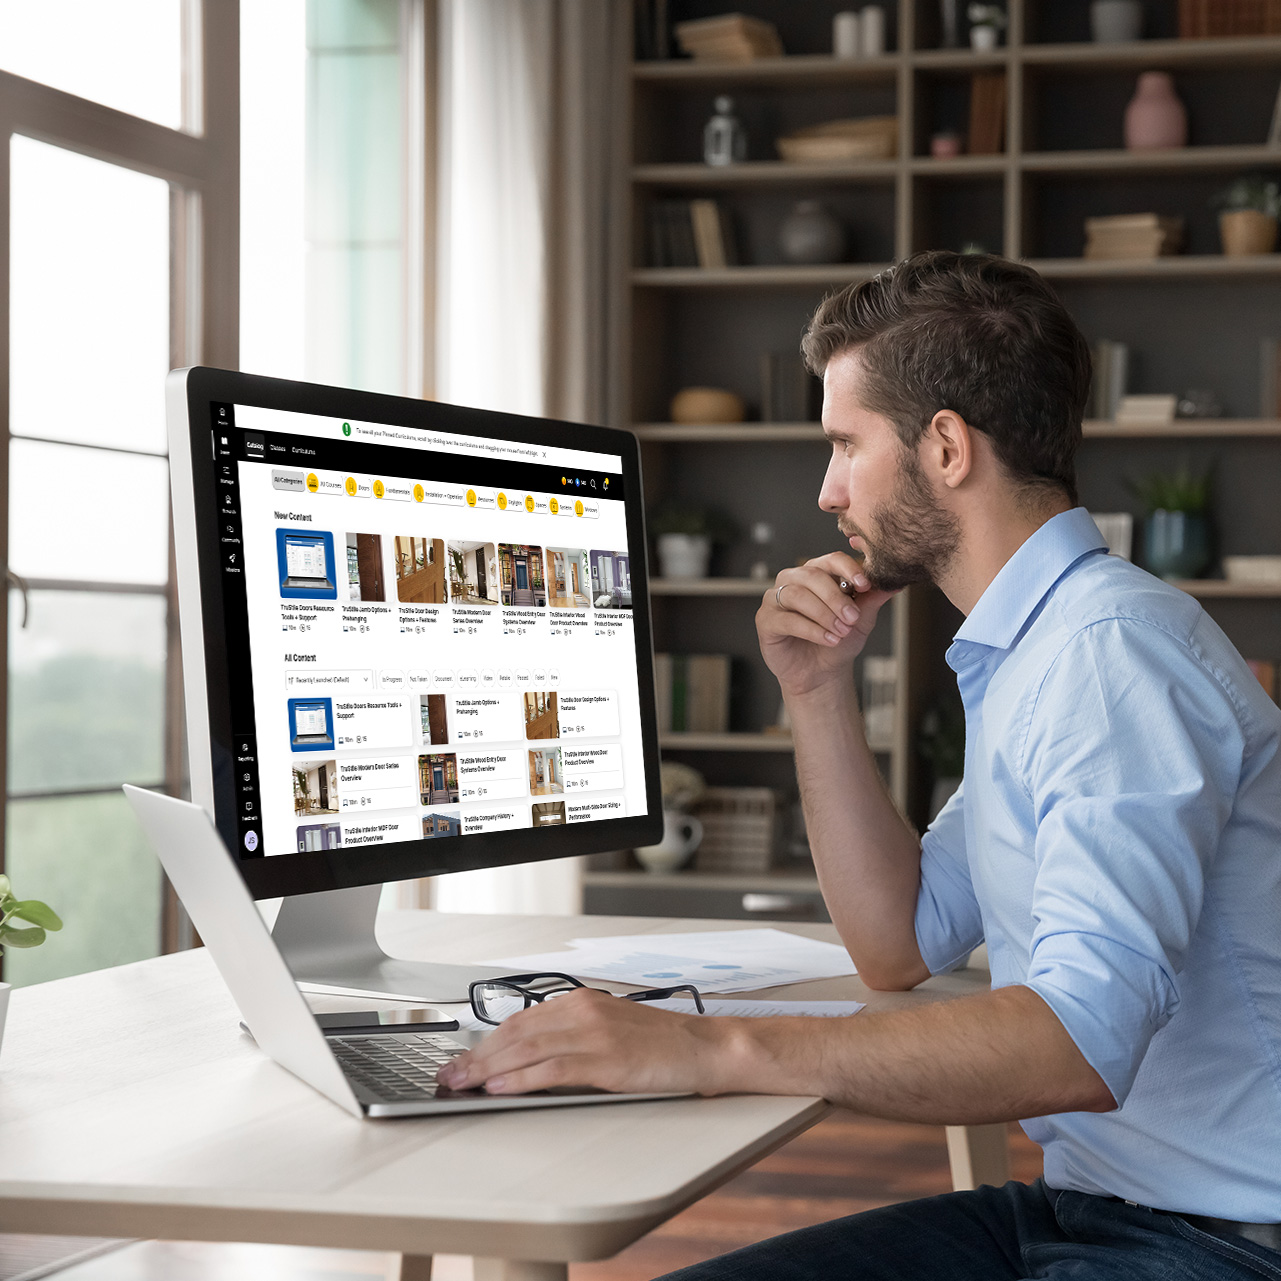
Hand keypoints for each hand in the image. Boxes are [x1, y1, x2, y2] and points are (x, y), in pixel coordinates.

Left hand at [437, 987, 728, 1095]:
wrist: (703, 1047)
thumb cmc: (661, 1044)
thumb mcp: (611, 1030)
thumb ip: (573, 1037)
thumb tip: (530, 1060)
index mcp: (582, 1002)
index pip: (521, 1020)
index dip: (486, 1041)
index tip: (463, 1058)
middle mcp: (584, 1011)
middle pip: (516, 1033)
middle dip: (477, 1056)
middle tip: (449, 1074)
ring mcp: (595, 1034)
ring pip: (527, 1049)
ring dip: (488, 1069)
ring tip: (462, 1083)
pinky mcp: (607, 1059)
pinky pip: (553, 1068)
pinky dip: (521, 1078)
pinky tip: (500, 1088)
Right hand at [756, 553, 896, 698]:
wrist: (821, 674)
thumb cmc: (838, 641)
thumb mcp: (861, 620)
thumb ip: (873, 600)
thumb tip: (895, 583)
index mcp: (817, 572)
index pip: (831, 559)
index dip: (848, 569)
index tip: (865, 585)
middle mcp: (793, 580)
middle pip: (812, 576)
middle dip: (836, 598)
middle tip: (852, 618)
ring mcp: (775, 598)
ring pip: (798, 595)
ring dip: (824, 614)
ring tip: (840, 632)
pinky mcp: (765, 620)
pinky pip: (787, 619)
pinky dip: (811, 629)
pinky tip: (828, 639)